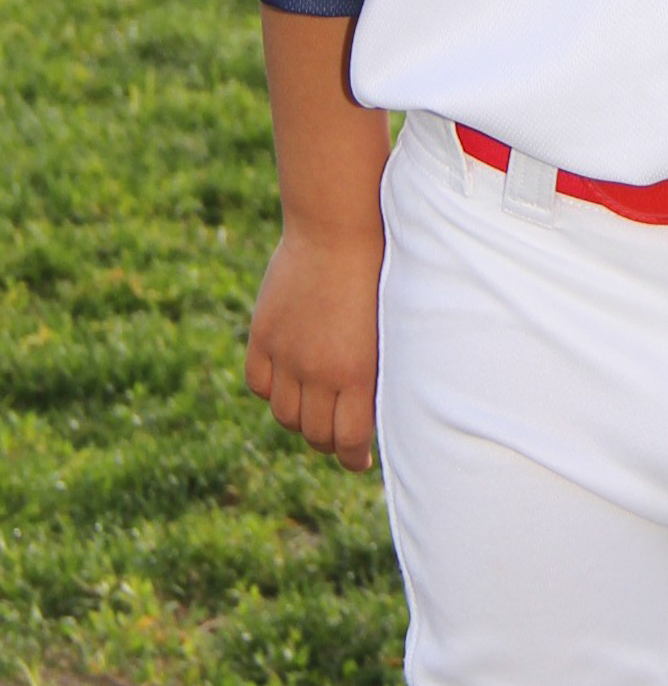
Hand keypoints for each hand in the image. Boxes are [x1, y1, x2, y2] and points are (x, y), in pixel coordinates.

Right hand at [245, 230, 382, 471]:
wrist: (338, 226)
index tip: (358, 460)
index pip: (350, 441)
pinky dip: (271, 390)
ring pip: (285, 414)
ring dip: (299, 420)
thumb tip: (381, 409)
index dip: (354, 457)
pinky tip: (286, 384)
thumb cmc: (380, 271)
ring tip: (313, 413)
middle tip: (337, 439)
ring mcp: (287, 354)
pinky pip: (259, 383)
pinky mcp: (264, 335)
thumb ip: (379, 370)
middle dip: (328, 442)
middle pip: (314, 434)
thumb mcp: (390, 326)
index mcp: (357, 374)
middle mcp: (318, 372)